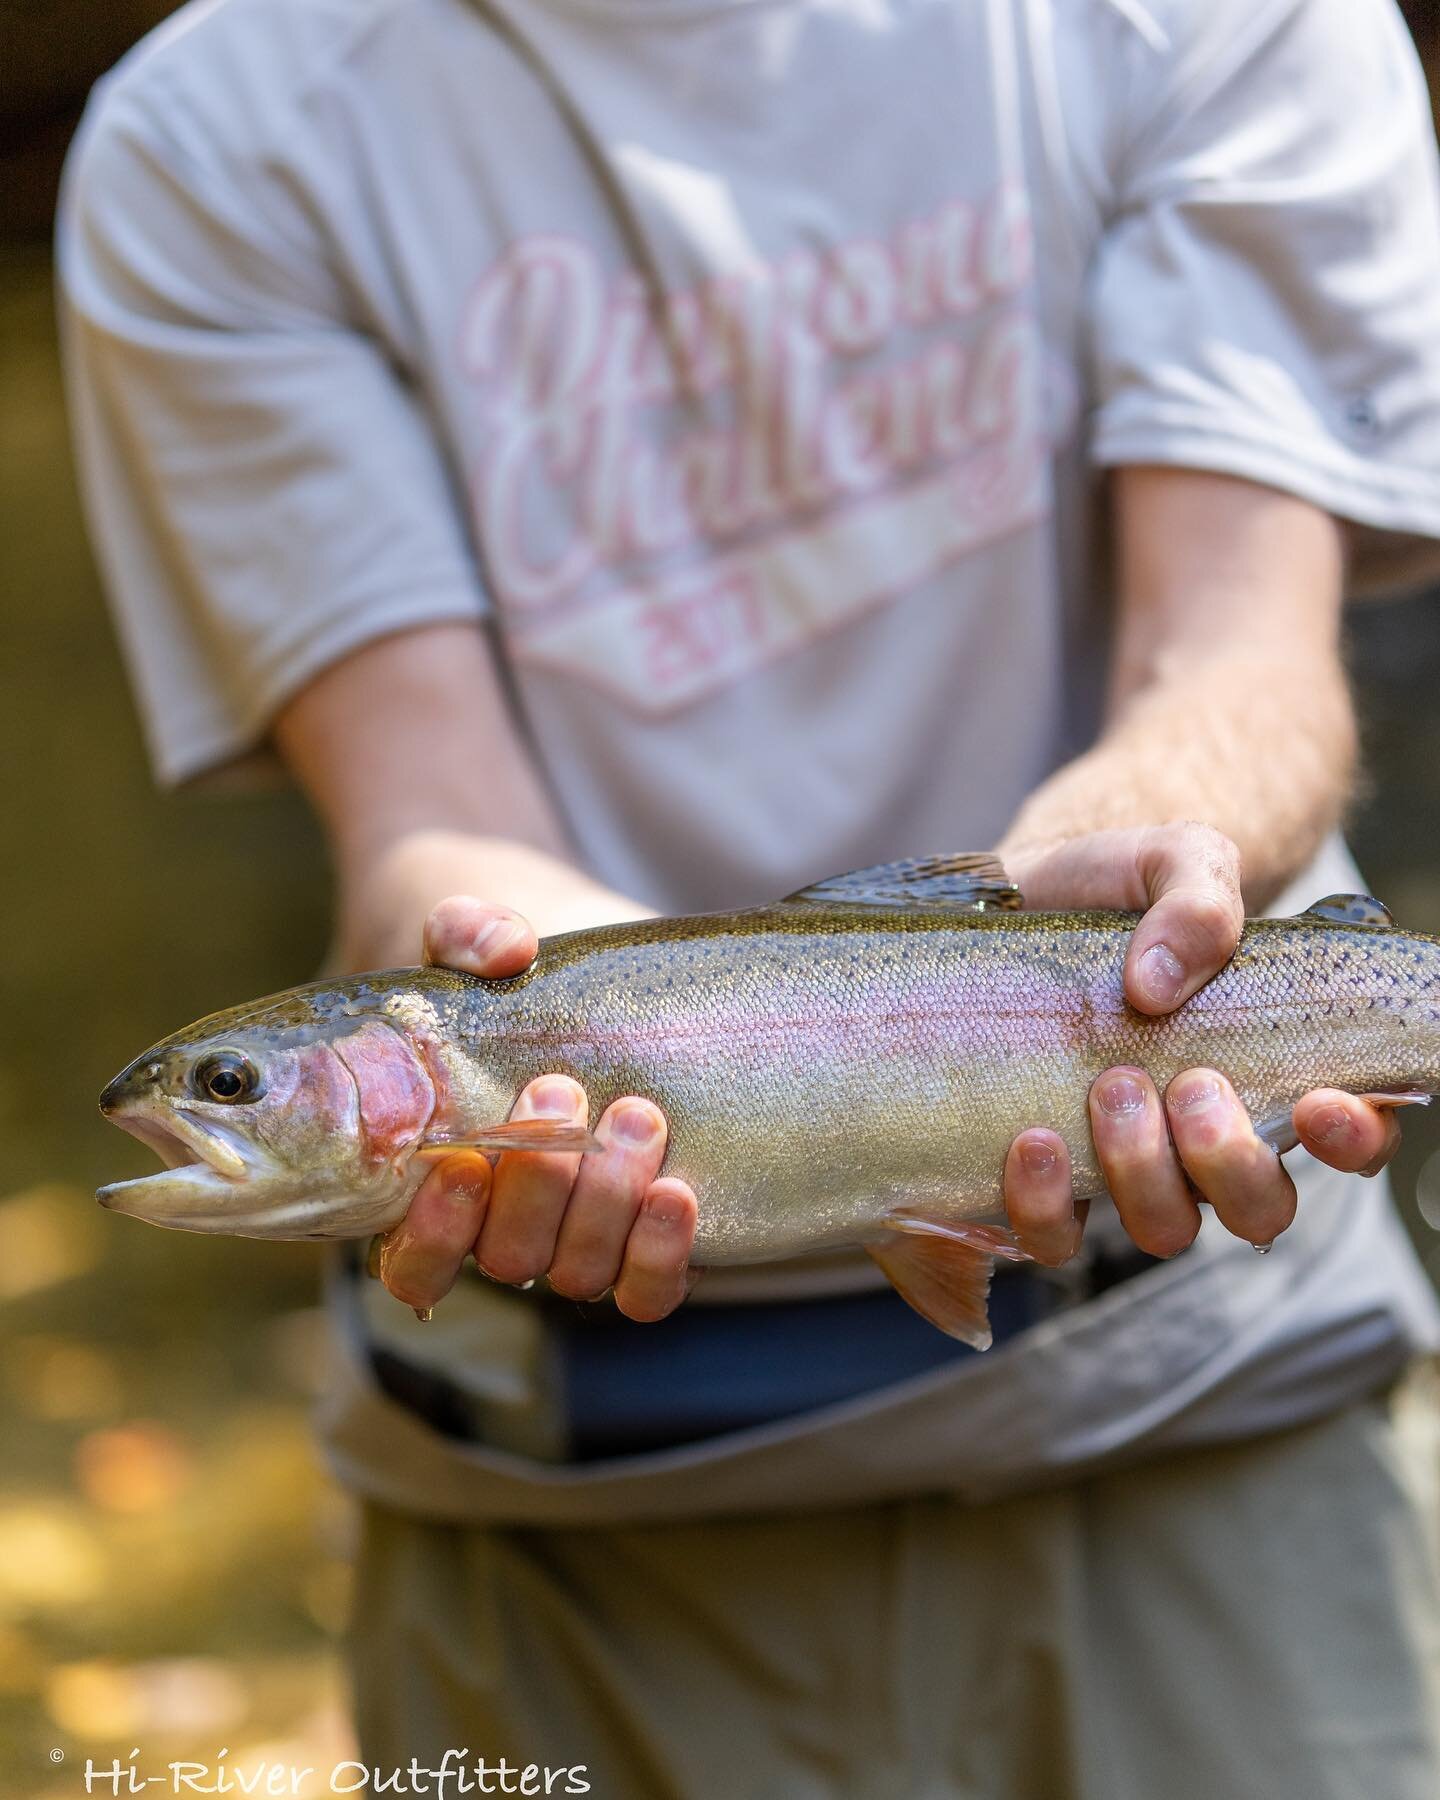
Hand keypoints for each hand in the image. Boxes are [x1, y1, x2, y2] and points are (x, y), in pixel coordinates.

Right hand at [375, 895, 698, 1320]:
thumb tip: (507, 949)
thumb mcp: (472, 941)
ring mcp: (578, 1242)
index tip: (463, 1164)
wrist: (592, 986)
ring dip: (606, 1202)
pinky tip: (676, 1194)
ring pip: (580, 1270)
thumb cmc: (507, 979)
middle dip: (536, 1185)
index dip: (435, 1235)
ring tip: (635, 1114)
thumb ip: (468, 932)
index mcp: (435, 1187)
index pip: (414, 1265)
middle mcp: (503, 1232)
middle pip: (507, 1259)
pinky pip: (648, 1291)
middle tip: (560, 1091)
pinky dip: (662, 1255)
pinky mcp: (645, 1238)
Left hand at [995, 823, 1401, 1263]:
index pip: (1353, 1138)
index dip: (1355, 1140)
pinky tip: (1031, 1140)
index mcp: (1273, 1068)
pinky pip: (1056, 1238)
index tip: (1319, 1104)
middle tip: (1189, 1083)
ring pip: (1165, 1229)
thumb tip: (1158, 983)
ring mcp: (1128, 1165)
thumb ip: (1197, 901)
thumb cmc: (1117, 885)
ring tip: (1108, 1087)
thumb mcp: (1174, 860)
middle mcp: (1207, 1135)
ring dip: (1143, 1173)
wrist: (1018, 894)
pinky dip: (1047, 1206)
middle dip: (1231, 1161)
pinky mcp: (1049, 1177)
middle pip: (1260, 1207)